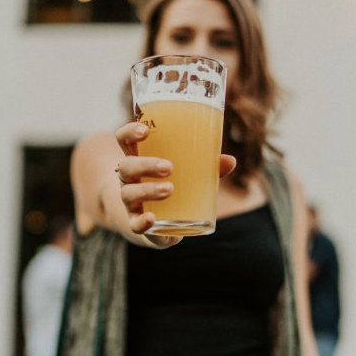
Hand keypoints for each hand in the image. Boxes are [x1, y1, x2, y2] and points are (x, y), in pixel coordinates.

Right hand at [115, 121, 234, 246]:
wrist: (159, 223)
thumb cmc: (174, 187)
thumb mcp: (188, 174)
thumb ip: (206, 166)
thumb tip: (230, 161)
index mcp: (139, 159)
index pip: (124, 140)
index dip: (130, 132)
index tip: (145, 131)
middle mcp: (129, 180)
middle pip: (126, 167)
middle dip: (145, 165)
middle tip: (168, 167)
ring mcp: (130, 203)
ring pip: (129, 194)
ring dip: (148, 190)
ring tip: (170, 189)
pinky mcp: (137, 224)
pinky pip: (134, 224)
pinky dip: (142, 222)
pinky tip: (151, 218)